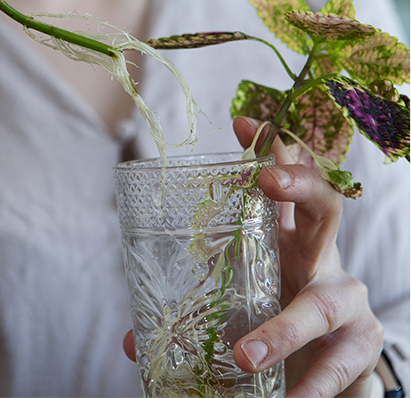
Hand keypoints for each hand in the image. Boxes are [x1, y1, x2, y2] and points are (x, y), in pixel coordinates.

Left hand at [122, 117, 383, 397]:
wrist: (327, 376)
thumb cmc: (273, 322)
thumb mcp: (236, 305)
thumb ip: (188, 315)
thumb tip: (131, 340)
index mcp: (282, 239)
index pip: (282, 183)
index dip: (271, 149)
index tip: (243, 120)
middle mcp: (319, 258)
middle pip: (324, 205)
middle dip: (300, 182)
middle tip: (267, 177)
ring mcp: (345, 298)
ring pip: (324, 301)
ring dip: (283, 329)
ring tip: (246, 355)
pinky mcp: (361, 344)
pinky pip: (339, 360)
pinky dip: (313, 383)